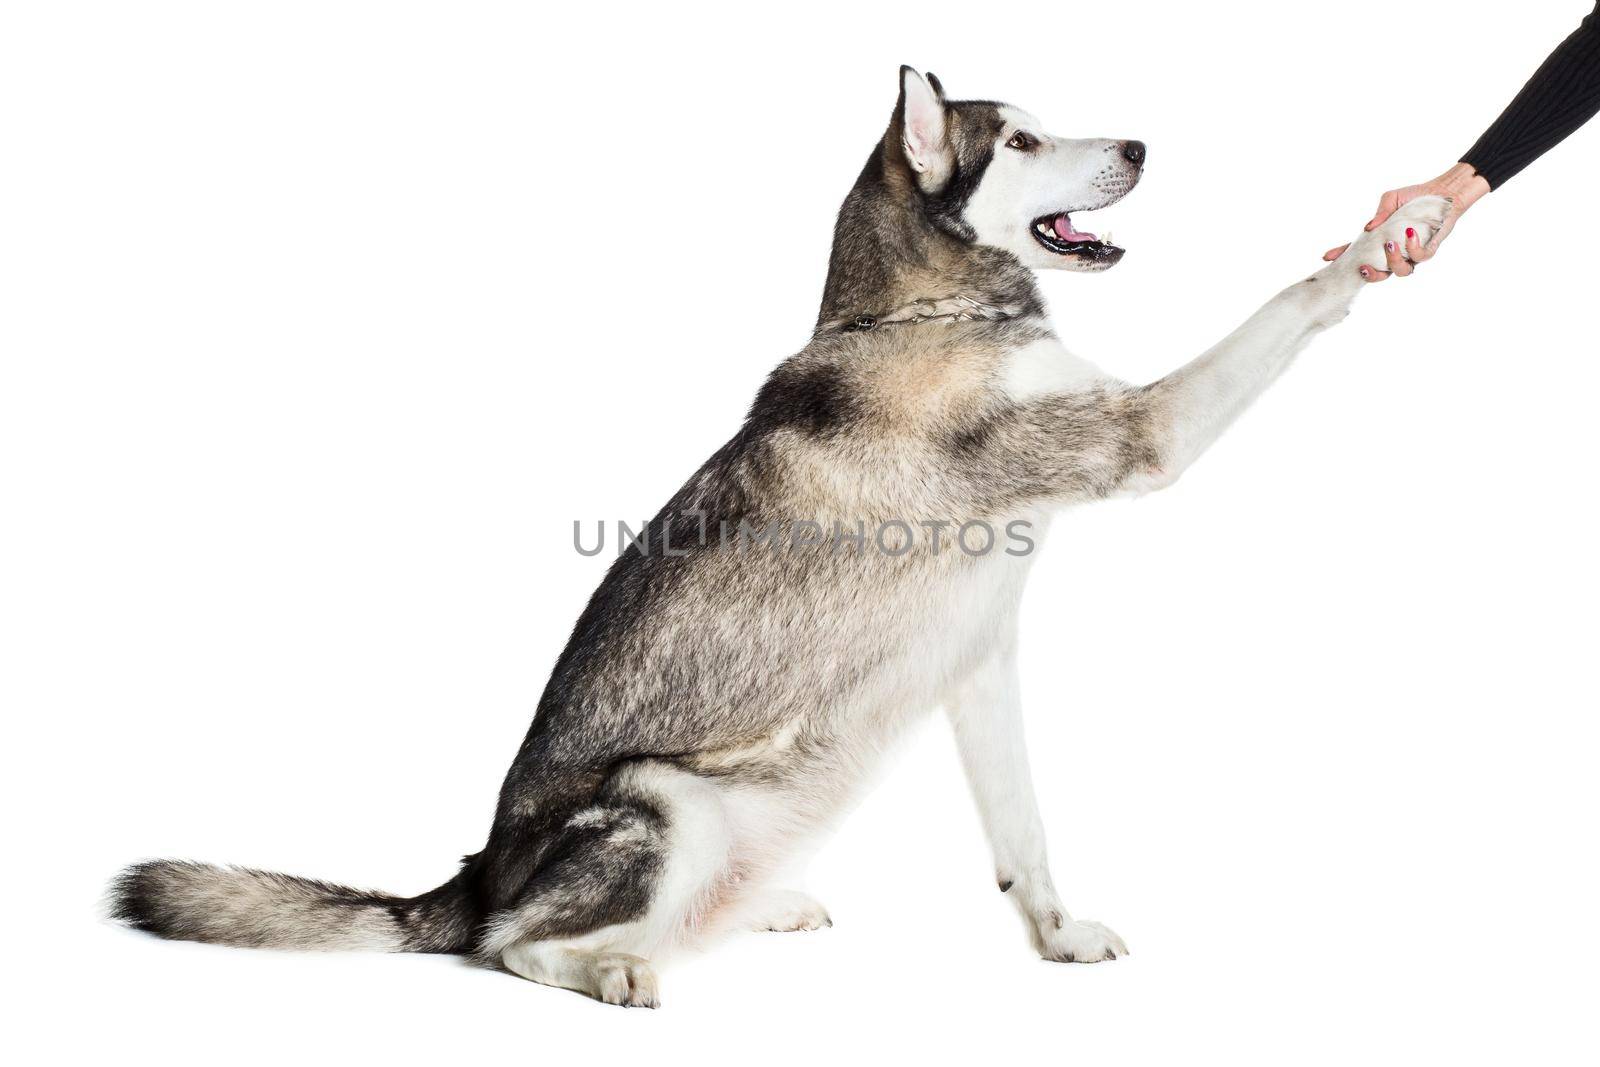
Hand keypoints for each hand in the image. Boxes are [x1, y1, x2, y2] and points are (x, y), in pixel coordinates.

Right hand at [1321, 163, 1490, 281]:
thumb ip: (1379, 213)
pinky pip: (1420, 257)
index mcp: (1381, 241)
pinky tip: (1410, 232)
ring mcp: (1412, 254)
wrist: (1442, 192)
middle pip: (1380, 274)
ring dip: (1392, 262)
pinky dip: (1412, 247)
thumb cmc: (1415, 196)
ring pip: (1401, 271)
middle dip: (1371, 275)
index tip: (1328, 257)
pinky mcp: (1429, 249)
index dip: (1343, 256)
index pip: (1358, 252)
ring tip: (1389, 245)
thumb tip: (1368, 228)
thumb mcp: (1390, 200)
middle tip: (1363, 267)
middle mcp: (1395, 252)